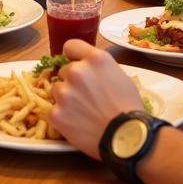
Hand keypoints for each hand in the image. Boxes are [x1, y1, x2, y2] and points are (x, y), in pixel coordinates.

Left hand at [49, 41, 143, 158]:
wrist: (126, 137)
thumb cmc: (129, 107)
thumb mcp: (120, 75)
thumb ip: (99, 68)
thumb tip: (89, 69)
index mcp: (95, 59)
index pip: (70, 46)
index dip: (73, 56)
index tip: (75, 64)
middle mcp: (76, 71)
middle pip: (64, 70)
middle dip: (72, 81)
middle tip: (85, 95)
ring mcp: (64, 92)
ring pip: (57, 89)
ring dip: (65, 97)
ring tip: (82, 111)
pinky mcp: (56, 113)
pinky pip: (53, 110)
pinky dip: (62, 116)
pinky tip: (76, 123)